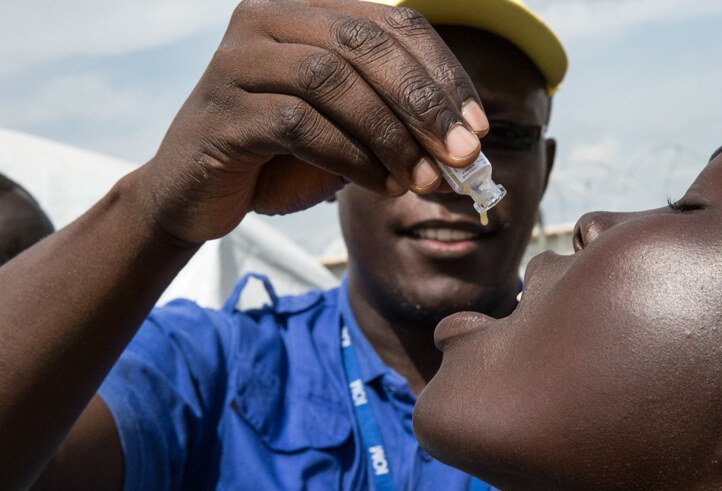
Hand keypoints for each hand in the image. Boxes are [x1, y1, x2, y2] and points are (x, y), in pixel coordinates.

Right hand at [140, 0, 487, 244]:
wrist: (198, 194)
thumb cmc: (280, 158)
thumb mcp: (347, 129)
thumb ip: (394, 121)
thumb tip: (466, 144)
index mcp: (306, 10)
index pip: (392, 22)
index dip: (443, 72)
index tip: (477, 126)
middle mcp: (267, 18)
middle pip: (363, 42)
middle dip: (423, 102)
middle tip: (462, 154)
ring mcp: (238, 60)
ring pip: (331, 78)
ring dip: (389, 134)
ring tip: (420, 180)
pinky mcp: (222, 109)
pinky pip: (298, 124)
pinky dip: (350, 157)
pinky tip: (379, 185)